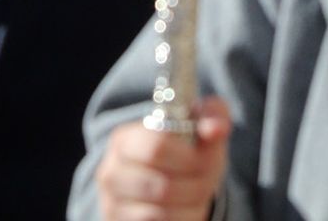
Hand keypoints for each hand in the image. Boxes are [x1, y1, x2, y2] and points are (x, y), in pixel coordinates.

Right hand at [96, 98, 230, 218]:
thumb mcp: (198, 126)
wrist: (166, 182)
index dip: (188, 157)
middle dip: (195, 187)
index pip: (156, 147)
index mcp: (124, 139)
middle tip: (207, 182)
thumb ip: (212, 117)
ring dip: (190, 209)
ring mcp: (112, 205)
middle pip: (161, 187)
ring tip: (199, 197)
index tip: (205, 158)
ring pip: (158, 215)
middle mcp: (111, 173)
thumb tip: (217, 129)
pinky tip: (187, 211)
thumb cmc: (184, 150)